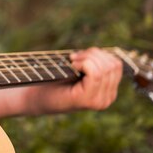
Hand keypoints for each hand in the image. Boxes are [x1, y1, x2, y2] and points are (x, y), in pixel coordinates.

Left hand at [0, 47, 123, 115]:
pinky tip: (72, 66)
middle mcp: (108, 99)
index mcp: (108, 92)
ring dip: (87, 58)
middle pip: (112, 64)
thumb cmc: (54, 81)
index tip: (80, 55)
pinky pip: (95, 73)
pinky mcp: (87, 100)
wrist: (35, 98)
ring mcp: (99, 101)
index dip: (99, 54)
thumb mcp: (79, 70)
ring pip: (104, 68)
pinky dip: (84, 63)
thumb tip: (110, 50)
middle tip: (73, 57)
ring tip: (72, 61)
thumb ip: (96, 63)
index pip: (116, 64)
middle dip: (93, 54)